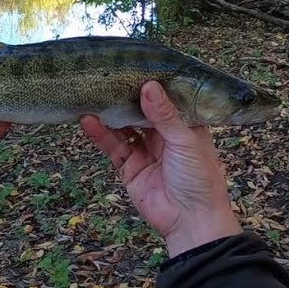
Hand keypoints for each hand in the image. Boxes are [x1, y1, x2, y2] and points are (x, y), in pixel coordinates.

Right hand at [81, 81, 241, 256]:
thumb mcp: (185, 140)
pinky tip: (88, 120)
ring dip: (109, 113)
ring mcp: (145, 151)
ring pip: (123, 127)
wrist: (191, 221)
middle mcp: (164, 135)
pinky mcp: (129, 168)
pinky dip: (100, 134)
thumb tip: (148, 86)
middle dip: (125, 96)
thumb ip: (164, 114)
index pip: (165, 98)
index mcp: (185, 125)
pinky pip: (113, 146)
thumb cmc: (200, 178)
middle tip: (107, 76)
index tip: (133, 65)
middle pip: (140, 111)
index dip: (150, 84)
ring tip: (92, 94)